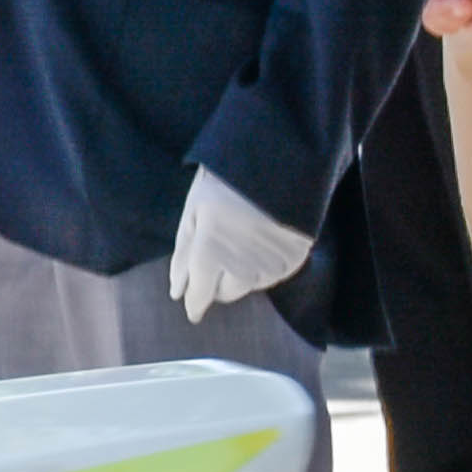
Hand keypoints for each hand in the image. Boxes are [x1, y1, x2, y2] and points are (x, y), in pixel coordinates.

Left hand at [167, 166, 312, 319]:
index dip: (195, 303)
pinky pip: (273, 277)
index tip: (193, 309)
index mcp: (210, 254)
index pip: (200, 295)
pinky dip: (264, 266)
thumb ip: (182, 257)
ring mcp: (271, 265)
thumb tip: (177, 292)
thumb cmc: (224, 185)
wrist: (277, 162)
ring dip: (241, 274)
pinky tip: (262, 241)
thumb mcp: (192, 215)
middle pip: (225, 293)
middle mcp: (242, 266)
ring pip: (249, 287)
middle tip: (218, 253)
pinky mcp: (294, 260)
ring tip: (242, 240)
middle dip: (217, 281)